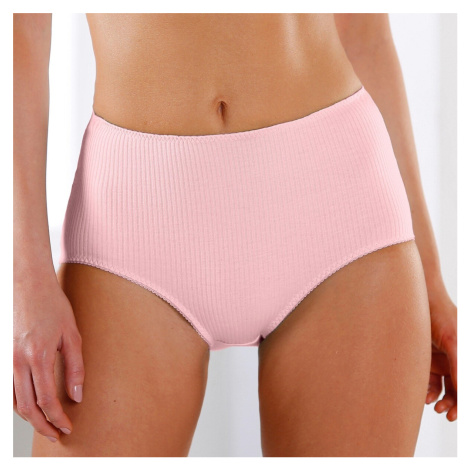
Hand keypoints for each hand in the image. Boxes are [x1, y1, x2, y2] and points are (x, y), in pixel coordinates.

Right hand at [13, 272, 84, 441]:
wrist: (27, 284)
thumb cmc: (53, 305)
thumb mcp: (72, 334)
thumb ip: (76, 367)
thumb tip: (77, 396)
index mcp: (39, 356)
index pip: (47, 400)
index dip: (57, 419)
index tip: (67, 428)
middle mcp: (18, 362)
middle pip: (28, 407)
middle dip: (43, 425)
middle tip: (57, 434)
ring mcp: (7, 359)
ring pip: (14, 402)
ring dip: (30, 418)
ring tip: (46, 425)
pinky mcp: (3, 356)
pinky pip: (8, 389)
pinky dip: (18, 403)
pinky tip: (31, 406)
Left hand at [425, 282, 456, 421]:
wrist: (417, 301)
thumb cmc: (440, 316)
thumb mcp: (453, 341)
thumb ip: (459, 366)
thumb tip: (462, 390)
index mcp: (465, 357)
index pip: (465, 385)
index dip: (463, 402)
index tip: (457, 414)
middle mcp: (456, 361)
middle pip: (458, 390)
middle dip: (454, 405)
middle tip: (446, 414)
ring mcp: (441, 361)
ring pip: (444, 389)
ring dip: (441, 400)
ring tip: (434, 406)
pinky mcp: (425, 361)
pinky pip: (429, 382)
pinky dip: (428, 391)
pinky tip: (425, 397)